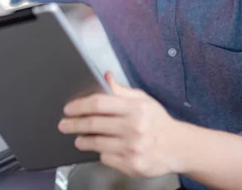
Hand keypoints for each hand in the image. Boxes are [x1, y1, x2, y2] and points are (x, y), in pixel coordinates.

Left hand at [58, 72, 182, 177]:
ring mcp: (133, 148)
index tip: (68, 109)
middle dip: (74, 124)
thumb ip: (120, 90)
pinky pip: (106, 157)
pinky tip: (100, 148)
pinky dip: (100, 152)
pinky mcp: (132, 165)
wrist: (178, 147)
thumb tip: (105, 76)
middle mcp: (135, 128)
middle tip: (64, 125)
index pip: (99, 103)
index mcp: (135, 109)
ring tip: (78, 139)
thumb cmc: (157, 121)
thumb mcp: (142, 100)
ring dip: (83, 140)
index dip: (79, 106)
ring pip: (97, 143)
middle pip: (94, 124)